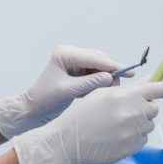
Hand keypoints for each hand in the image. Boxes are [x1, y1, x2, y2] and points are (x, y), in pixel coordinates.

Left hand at [0, 45, 127, 137]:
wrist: (33, 109)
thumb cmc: (45, 99)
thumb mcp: (68, 91)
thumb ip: (89, 83)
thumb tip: (110, 77)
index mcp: (65, 54)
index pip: (94, 58)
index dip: (112, 65)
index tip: (129, 72)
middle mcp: (70, 54)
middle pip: (99, 59)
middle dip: (109, 73)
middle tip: (116, 88)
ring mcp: (74, 62)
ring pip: (99, 67)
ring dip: (104, 79)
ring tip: (104, 92)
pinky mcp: (77, 71)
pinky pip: (94, 74)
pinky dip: (98, 83)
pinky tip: (94, 93)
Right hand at [12, 81, 162, 163]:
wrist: (68, 141)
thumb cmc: (83, 114)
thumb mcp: (102, 94)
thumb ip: (129, 88)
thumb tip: (150, 81)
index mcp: (123, 96)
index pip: (154, 89)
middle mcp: (131, 114)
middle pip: (153, 108)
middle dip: (145, 107)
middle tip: (129, 109)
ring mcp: (131, 133)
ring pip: (148, 125)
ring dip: (140, 123)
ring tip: (119, 124)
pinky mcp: (130, 149)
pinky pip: (142, 139)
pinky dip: (135, 137)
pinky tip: (118, 135)